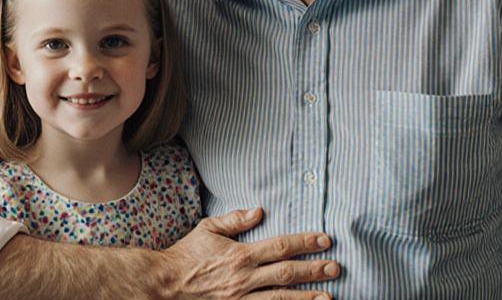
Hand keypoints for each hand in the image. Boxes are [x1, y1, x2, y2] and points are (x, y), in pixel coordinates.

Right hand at [157, 208, 338, 299]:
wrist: (165, 284)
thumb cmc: (186, 255)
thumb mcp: (208, 229)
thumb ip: (235, 219)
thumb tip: (260, 210)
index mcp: (240, 254)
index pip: (280, 246)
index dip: (304, 242)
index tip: (324, 240)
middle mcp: (244, 278)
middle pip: (287, 273)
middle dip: (314, 270)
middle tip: (336, 268)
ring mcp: (241, 299)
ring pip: (281, 299)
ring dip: (306, 298)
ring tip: (329, 297)